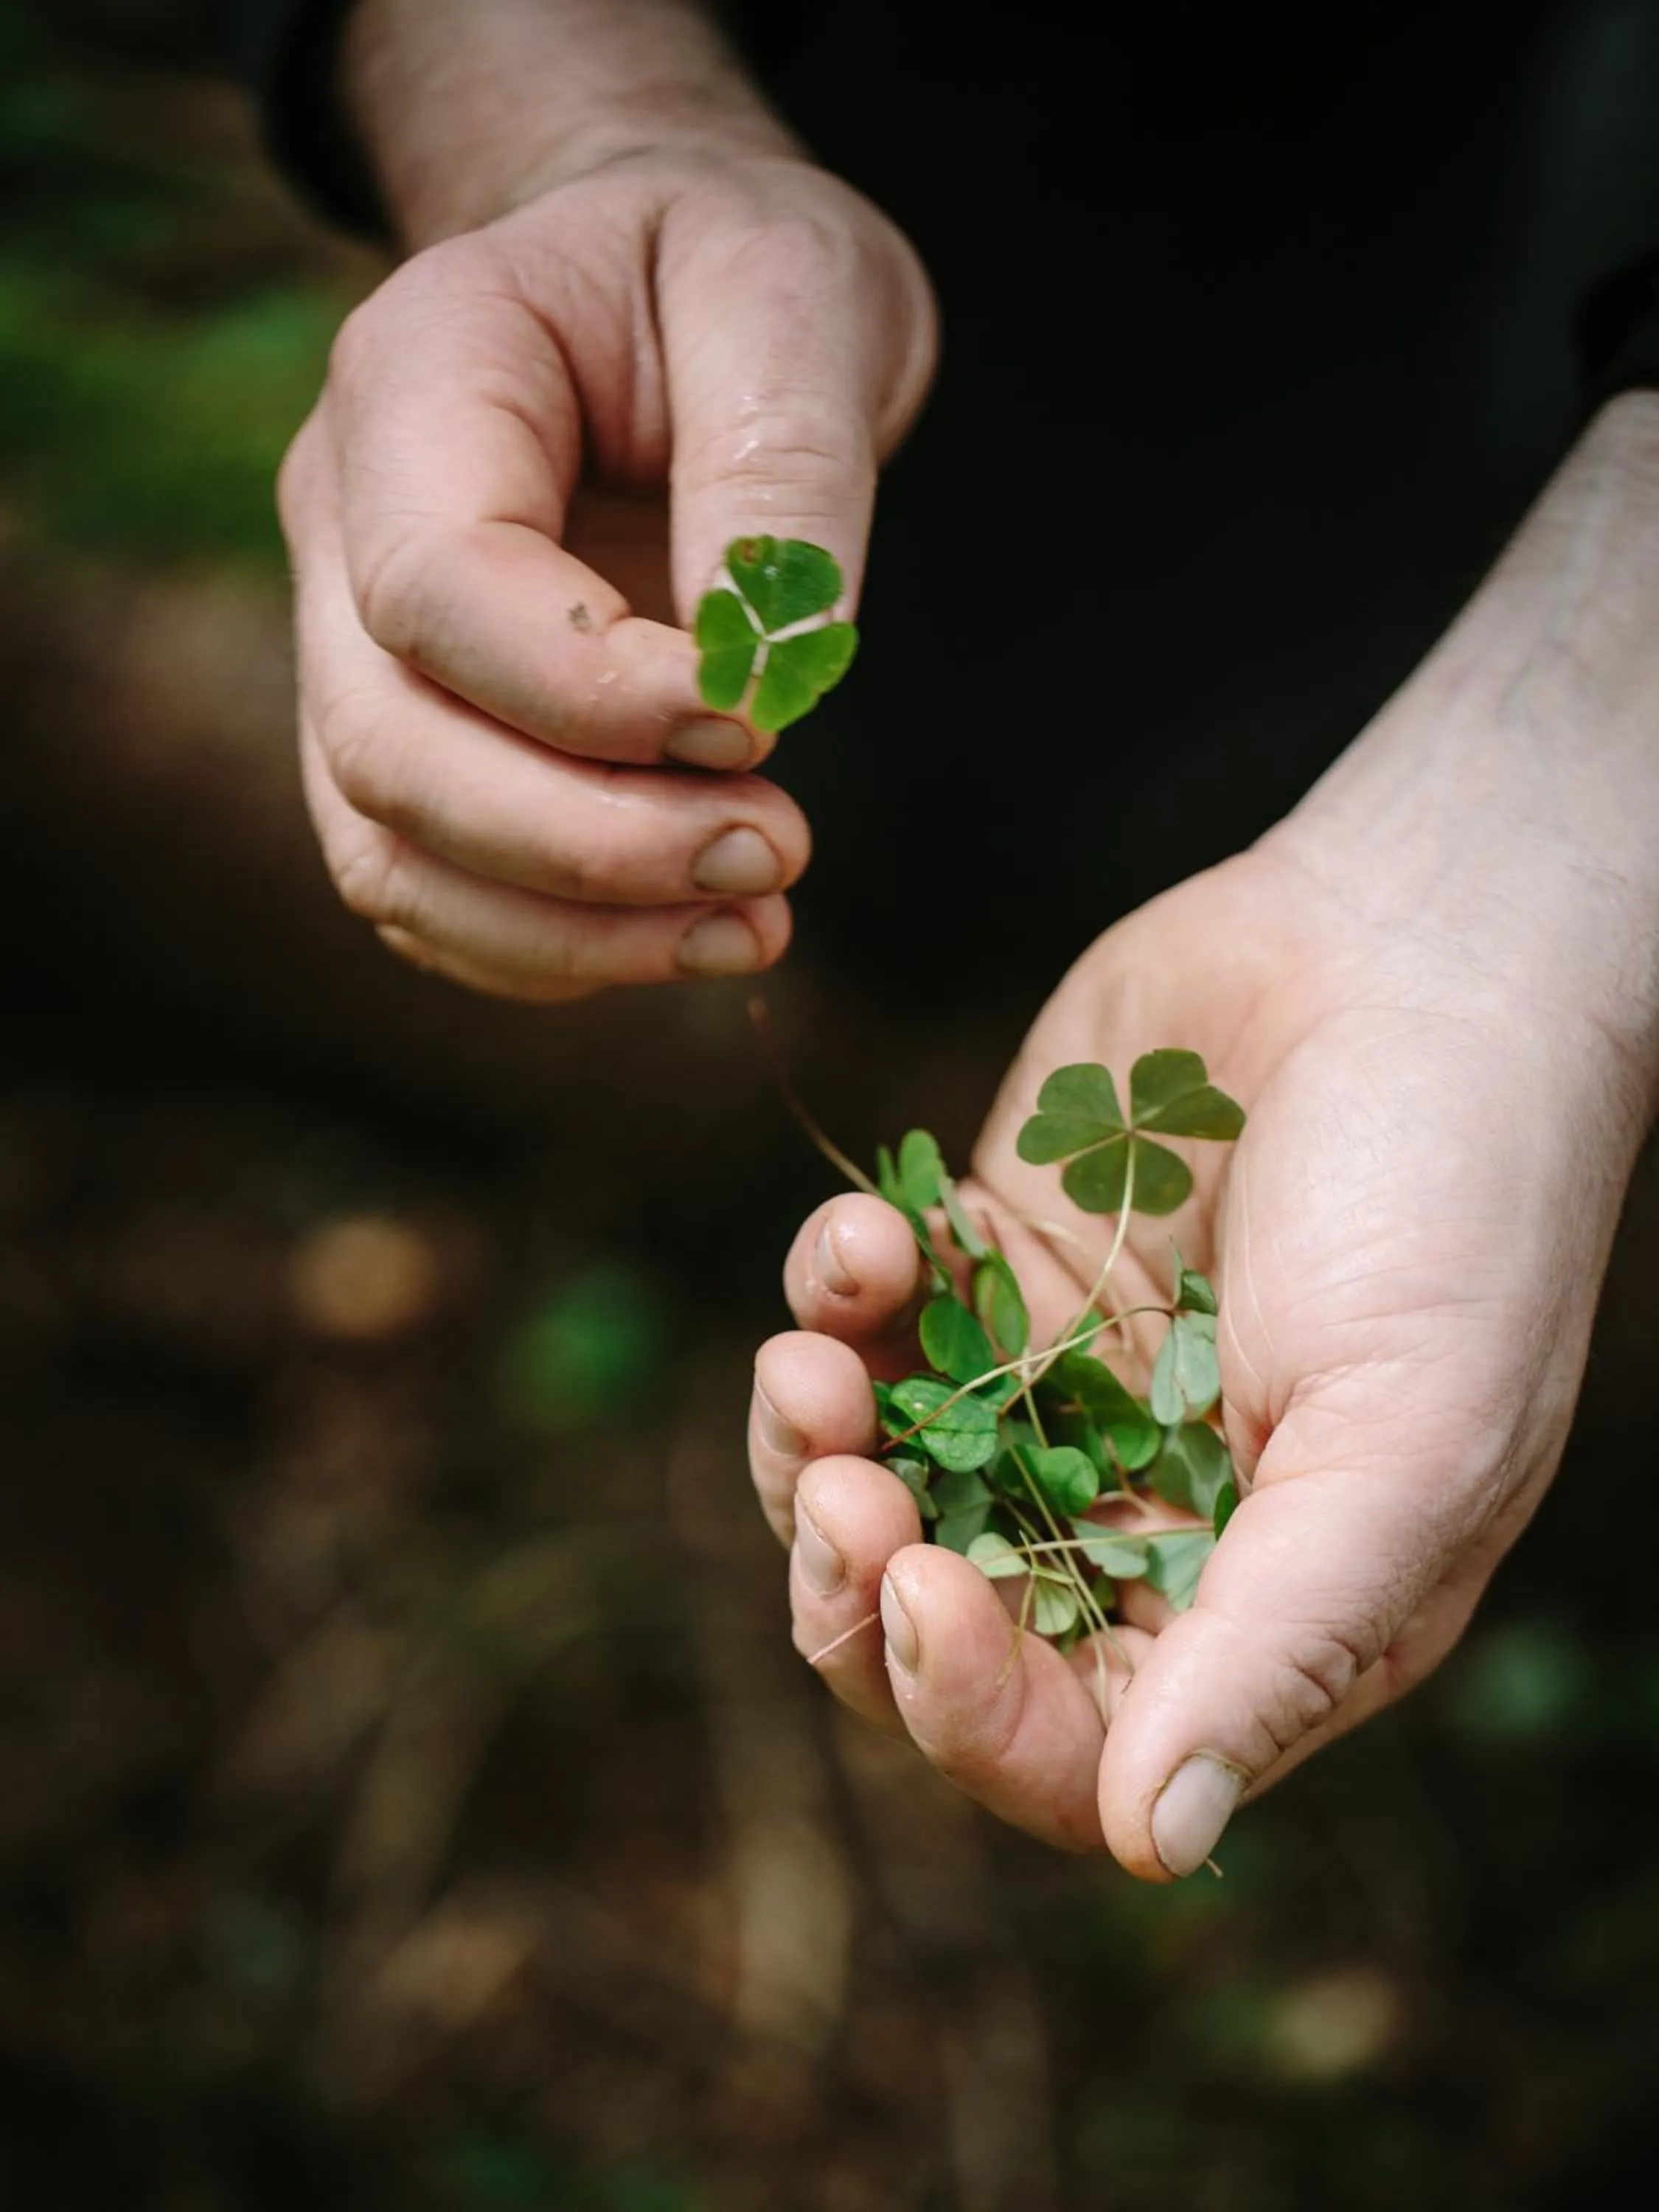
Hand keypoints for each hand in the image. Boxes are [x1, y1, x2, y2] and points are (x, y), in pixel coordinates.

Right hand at [278, 0, 933, 1000]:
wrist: (677, 295)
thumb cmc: (731, 274)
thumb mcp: (795, 297)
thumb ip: (781, 468)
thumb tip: (769, 675)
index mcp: (412, 378)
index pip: (437, 587)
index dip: (590, 695)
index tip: (761, 721)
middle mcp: (343, 520)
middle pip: (392, 748)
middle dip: (589, 843)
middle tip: (777, 853)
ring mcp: (356, 641)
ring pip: (391, 848)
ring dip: (572, 928)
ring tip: (756, 926)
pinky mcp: (416, 735)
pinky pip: (433, 890)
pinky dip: (554, 948)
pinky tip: (694, 936)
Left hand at [749, 398, 1658, 1877]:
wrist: (1415, 948)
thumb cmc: (1454, 1200)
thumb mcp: (1402, 1444)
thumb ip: (1275, 1647)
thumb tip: (1157, 1848)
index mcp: (1252, 1600)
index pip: (1069, 1745)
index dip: (966, 1713)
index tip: (924, 1595)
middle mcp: (1137, 1508)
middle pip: (928, 1631)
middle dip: (852, 1586)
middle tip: (843, 1485)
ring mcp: (1049, 1383)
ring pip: (862, 1483)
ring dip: (805, 1450)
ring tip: (813, 1365)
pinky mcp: (987, 1260)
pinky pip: (858, 1323)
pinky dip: (835, 1291)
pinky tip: (878, 1232)